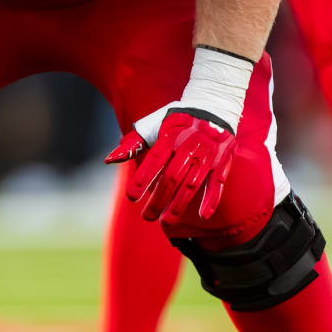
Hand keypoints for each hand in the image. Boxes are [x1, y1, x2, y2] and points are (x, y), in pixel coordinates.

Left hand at [107, 104, 237, 223]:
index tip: (131, 197)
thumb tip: (109, 160)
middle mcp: (189, 146)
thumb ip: (133, 144)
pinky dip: (212, 199)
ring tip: (166, 222)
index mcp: (170, 136)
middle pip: (172, 177)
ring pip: (192, 184)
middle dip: (158, 200)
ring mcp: (207, 155)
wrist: (214, 108)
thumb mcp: (154, 126)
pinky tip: (203, 216)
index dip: (143, 179)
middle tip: (146, 217)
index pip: (155, 160)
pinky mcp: (222, 163)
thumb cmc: (177, 122)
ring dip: (179, 205)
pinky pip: (217, 183)